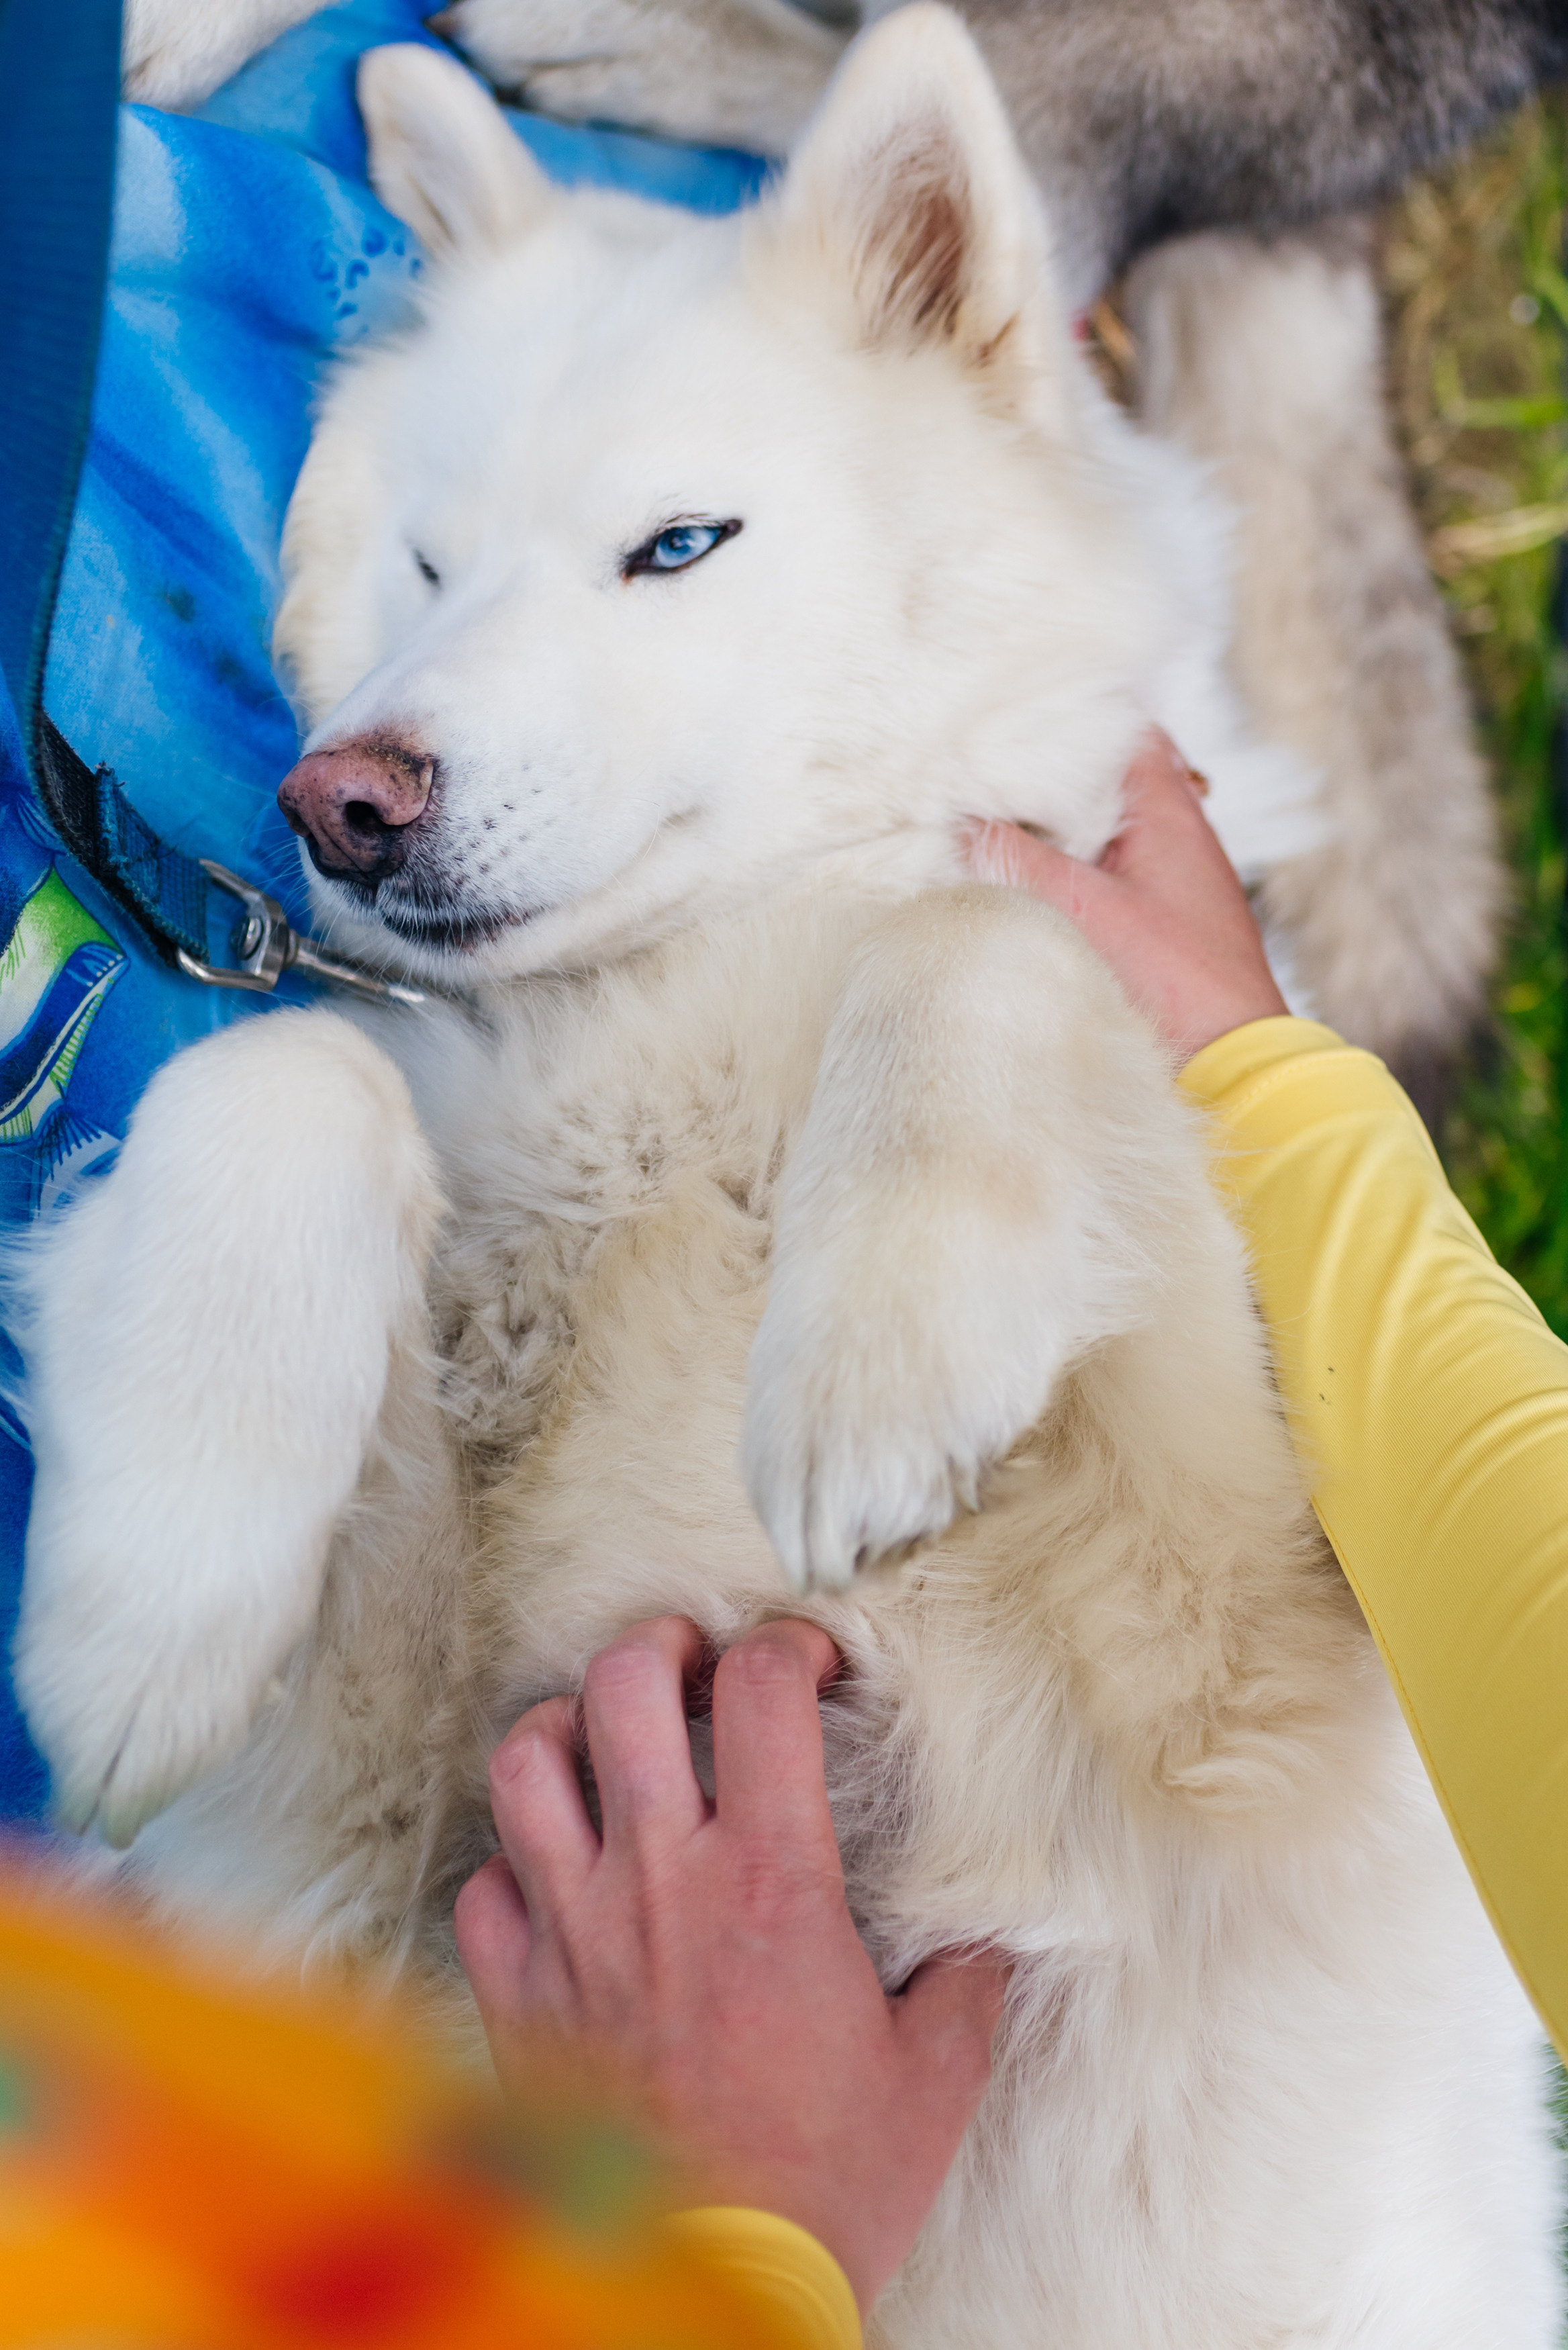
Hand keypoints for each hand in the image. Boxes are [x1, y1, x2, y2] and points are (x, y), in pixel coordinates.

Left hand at [454, 1615, 1007, 2310]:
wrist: (714, 2282)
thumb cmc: (827, 2185)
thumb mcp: (932, 2076)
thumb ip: (962, 1982)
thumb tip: (984, 1937)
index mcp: (771, 1879)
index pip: (762, 1689)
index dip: (789, 1644)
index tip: (809, 1663)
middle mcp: (659, 1880)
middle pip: (622, 1685)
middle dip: (660, 1645)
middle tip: (691, 1664)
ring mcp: (574, 1933)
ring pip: (524, 1762)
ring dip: (563, 1727)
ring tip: (601, 1739)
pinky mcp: (516, 1997)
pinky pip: (482, 1886)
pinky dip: (510, 1864)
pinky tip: (552, 1876)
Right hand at [967, 728, 1288, 1062]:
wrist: (1230, 1065)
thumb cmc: (1176, 983)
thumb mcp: (1082, 910)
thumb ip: (1017, 859)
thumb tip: (962, 824)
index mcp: (1166, 810)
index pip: (1121, 726)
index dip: (1068, 712)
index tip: (1011, 714)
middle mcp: (1171, 834)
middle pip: (1099, 777)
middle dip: (1043, 773)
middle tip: (981, 767)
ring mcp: (1164, 879)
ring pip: (1095, 829)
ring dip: (1049, 826)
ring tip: (985, 817)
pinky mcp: (1153, 922)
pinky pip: (1098, 875)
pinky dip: (1061, 871)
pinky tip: (1018, 881)